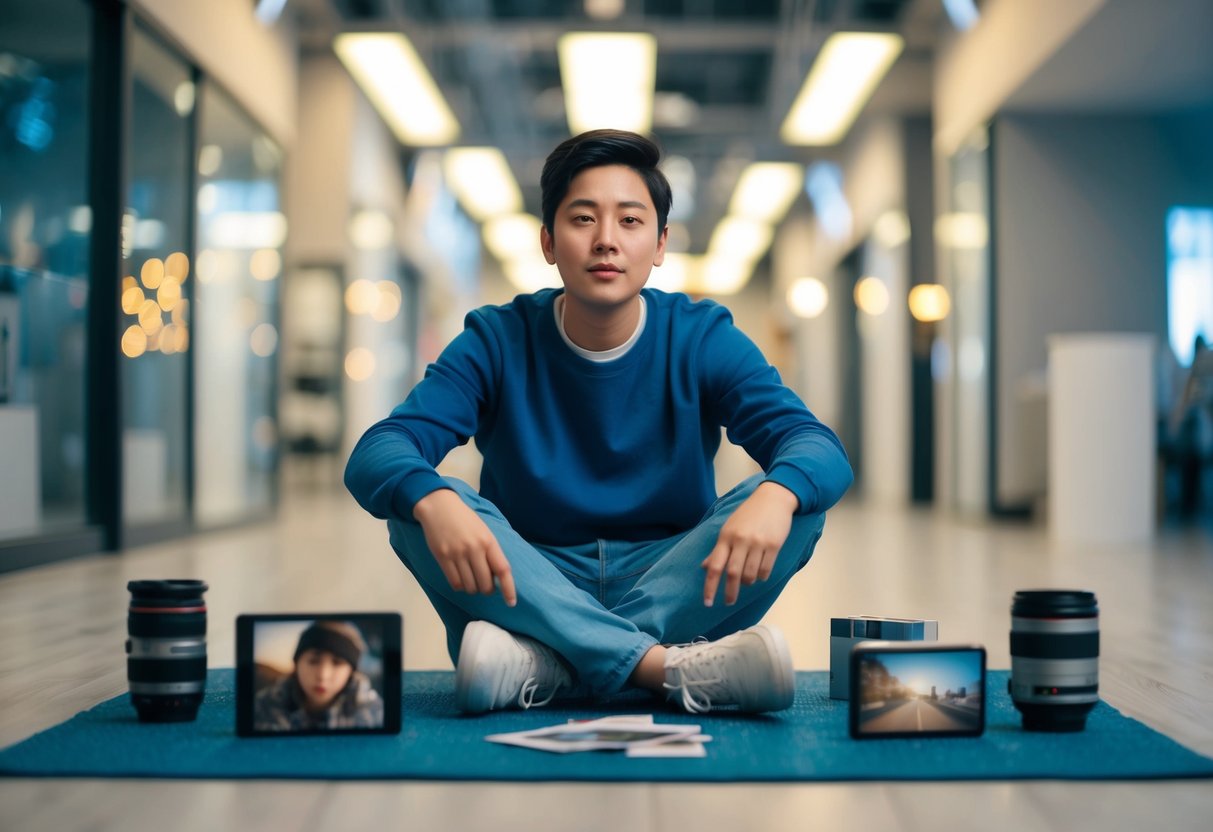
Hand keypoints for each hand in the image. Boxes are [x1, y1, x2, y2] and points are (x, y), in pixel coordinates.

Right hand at [412, 489, 516, 606]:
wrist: (439, 506)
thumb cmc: (464, 519)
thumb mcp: (484, 531)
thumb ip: (491, 552)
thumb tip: (497, 577)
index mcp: (488, 541)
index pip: (502, 570)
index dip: (509, 589)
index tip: (511, 602)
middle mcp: (474, 549)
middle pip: (486, 584)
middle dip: (487, 590)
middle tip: (485, 585)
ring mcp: (457, 554)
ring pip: (470, 586)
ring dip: (473, 589)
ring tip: (471, 580)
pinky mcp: (442, 557)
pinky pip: (455, 583)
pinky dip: (460, 586)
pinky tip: (460, 579)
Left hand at [701, 481, 798, 606]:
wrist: (773, 498)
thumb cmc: (748, 514)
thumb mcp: (729, 528)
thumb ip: (718, 549)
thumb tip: (705, 567)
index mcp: (726, 536)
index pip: (714, 566)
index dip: (709, 586)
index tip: (707, 602)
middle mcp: (740, 540)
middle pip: (732, 574)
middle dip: (730, 592)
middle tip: (729, 602)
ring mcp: (758, 543)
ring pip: (750, 575)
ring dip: (747, 582)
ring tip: (747, 580)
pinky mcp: (774, 545)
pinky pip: (766, 570)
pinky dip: (761, 576)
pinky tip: (760, 572)